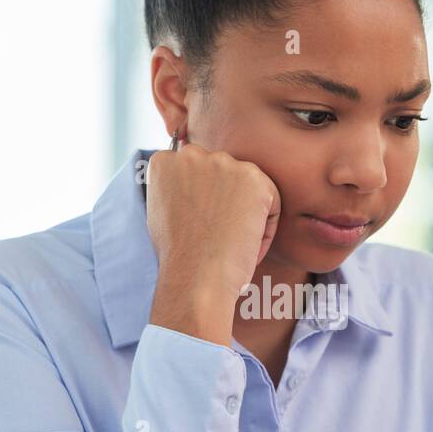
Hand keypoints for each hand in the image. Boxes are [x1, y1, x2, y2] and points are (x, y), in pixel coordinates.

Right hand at [145, 141, 281, 346]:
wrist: (196, 276)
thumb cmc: (179, 257)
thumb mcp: (162, 214)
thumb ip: (176, 190)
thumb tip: (193, 187)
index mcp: (164, 162)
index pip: (193, 172)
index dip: (201, 203)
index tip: (201, 227)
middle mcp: (192, 155)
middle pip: (221, 174)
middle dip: (225, 202)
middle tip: (220, 236)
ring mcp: (223, 163)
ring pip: (246, 186)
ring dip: (245, 213)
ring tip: (232, 243)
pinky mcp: (254, 178)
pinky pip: (270, 200)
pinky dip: (265, 227)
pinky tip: (247, 245)